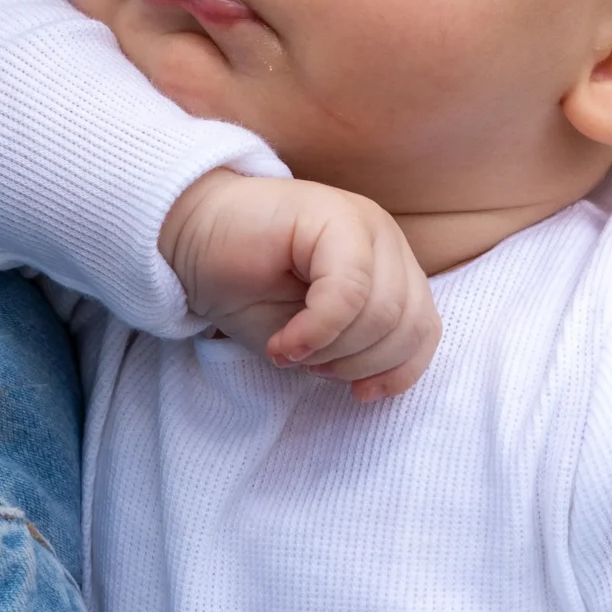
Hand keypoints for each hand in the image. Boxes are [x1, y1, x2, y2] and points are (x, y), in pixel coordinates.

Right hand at [158, 170, 440, 398]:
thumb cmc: (244, 286)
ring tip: (292, 349)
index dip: (398, 372)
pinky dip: (316, 333)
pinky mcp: (334, 217)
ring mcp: (364, 224)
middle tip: (308, 363)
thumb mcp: (311, 336)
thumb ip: (357, 348)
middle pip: (407, 326)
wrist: (188, 235)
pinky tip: (282, 344)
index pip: (424, 330)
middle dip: (357, 364)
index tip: (358, 394)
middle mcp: (386, 242)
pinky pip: (348, 294)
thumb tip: (379, 379)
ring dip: (333, 351)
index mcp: (390, 268)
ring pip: (382, 314)